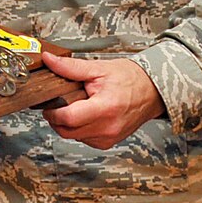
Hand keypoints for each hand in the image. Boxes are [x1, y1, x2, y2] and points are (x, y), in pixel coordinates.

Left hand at [38, 52, 163, 149]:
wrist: (151, 91)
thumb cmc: (130, 79)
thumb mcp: (99, 68)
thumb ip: (71, 67)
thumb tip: (50, 60)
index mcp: (105, 108)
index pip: (68, 118)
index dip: (53, 112)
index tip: (50, 105)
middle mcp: (107, 127)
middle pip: (67, 131)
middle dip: (57, 119)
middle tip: (59, 104)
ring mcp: (108, 137)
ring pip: (74, 137)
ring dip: (69, 125)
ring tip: (77, 107)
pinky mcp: (108, 142)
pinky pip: (84, 139)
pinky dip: (80, 129)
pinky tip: (87, 116)